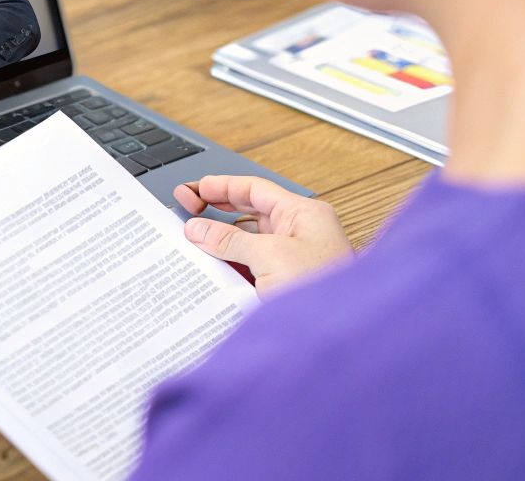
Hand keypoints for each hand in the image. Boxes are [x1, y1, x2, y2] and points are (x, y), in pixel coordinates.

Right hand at [175, 175, 352, 294]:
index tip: (195, 189)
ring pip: (247, 242)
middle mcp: (299, 233)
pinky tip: (209, 268)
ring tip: (191, 239)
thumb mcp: (269, 257)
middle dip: (216, 210)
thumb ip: (230, 240)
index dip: (222, 186)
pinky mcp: (284, 284)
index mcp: (303, 214)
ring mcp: (292, 260)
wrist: (338, 337)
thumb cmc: (323, 292)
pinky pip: (250, 267)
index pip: (256, 190)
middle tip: (186, 209)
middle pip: (249, 213)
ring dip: (220, 241)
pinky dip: (229, 266)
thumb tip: (198, 228)